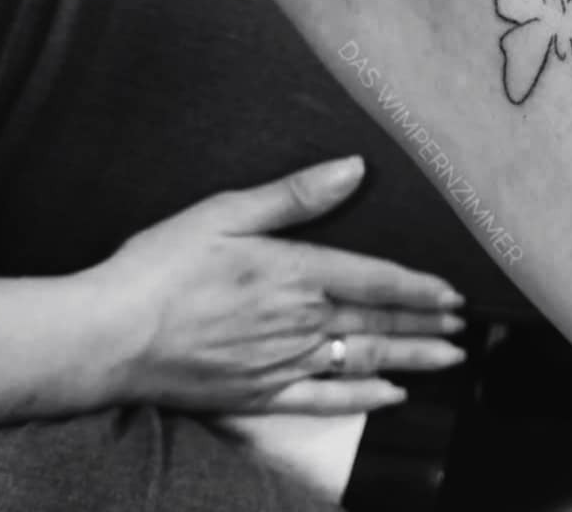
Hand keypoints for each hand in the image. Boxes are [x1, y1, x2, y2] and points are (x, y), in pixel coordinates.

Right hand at [91, 156, 465, 414]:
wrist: (109, 336)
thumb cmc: (161, 268)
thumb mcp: (227, 213)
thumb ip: (296, 195)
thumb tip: (353, 168)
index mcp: (296, 273)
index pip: (377, 281)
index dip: (420, 288)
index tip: (453, 294)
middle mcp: (300, 321)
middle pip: (380, 322)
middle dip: (427, 324)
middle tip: (462, 326)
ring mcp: (284, 363)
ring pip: (364, 360)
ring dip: (412, 359)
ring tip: (449, 359)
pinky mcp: (260, 395)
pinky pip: (325, 401)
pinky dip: (362, 400)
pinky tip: (390, 398)